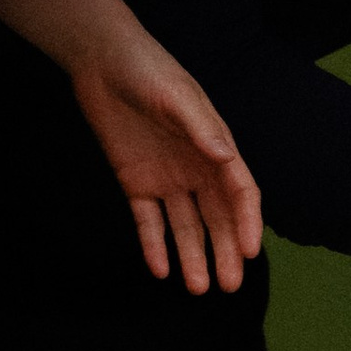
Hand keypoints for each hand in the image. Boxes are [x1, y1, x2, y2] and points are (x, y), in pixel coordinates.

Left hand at [68, 29, 261, 295]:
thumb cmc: (148, 71)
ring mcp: (167, 178)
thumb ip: (201, 129)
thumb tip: (225, 158)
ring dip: (193, 256)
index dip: (247, 222)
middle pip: (217, 218)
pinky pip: (148, 220)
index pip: (240, 192)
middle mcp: (197, 168)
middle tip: (229, 286)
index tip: (248, 251)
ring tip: (197, 289)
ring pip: (185, 226)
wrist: (102, 61)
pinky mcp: (136, 182)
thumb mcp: (177, 96)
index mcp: (215, 147)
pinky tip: (161, 269)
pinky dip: (154, 244)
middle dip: (224, 252)